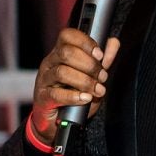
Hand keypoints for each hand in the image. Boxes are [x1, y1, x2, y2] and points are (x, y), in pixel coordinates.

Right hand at [29, 29, 120, 144]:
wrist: (56, 120)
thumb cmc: (73, 95)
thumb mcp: (91, 76)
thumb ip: (102, 60)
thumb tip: (113, 42)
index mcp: (60, 53)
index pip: (68, 36)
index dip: (85, 42)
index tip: (100, 55)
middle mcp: (50, 63)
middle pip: (66, 53)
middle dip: (89, 65)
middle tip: (102, 77)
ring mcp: (44, 80)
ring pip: (62, 72)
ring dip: (85, 82)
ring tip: (97, 90)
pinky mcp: (42, 98)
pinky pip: (56, 94)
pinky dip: (74, 96)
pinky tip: (85, 99)